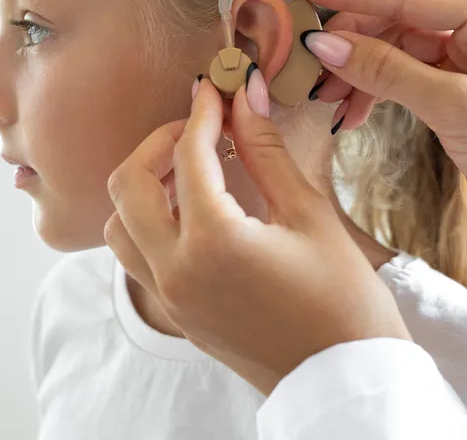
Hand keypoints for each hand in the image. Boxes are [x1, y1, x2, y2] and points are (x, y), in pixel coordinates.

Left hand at [103, 77, 410, 394]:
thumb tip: (245, 97)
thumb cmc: (345, 300)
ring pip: (120, 225)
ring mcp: (171, 298)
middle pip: (128, 185)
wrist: (347, 378)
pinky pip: (136, 257)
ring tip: (192, 169)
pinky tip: (193, 210)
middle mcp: (176, 271)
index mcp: (213, 242)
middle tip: (199, 127)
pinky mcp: (178, 315)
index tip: (218, 88)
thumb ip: (267, 152)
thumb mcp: (310, 216)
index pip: (188, 155)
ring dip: (144, 187)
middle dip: (159, 144)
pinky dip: (149, 223)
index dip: (202, 111)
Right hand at [292, 0, 466, 306]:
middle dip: (351, 38)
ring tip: (324, 96)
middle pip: (399, 18)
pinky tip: (350, 112)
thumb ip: (388, 72)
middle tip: (306, 59)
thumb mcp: (455, 110)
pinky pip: (403, 77)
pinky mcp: (459, 92)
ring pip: (396, 49)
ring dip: (358, 69)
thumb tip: (326, 44)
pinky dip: (374, 90)